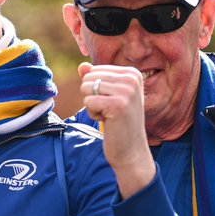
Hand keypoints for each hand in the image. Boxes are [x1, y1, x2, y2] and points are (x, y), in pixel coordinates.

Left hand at [78, 63, 154, 197]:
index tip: (112, 103)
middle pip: (88, 78)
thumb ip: (95, 78)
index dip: (96, 90)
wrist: (131, 150)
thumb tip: (82, 65)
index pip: (94, 70)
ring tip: (109, 116)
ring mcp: (127, 91)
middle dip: (92, 97)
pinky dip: (93, 114)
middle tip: (109, 111)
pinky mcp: (118, 105)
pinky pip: (88, 101)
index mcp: (132, 73)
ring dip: (92, 106)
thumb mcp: (109, 96)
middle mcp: (132, 79)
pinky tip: (108, 121)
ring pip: (86, 88)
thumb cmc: (119, 122)